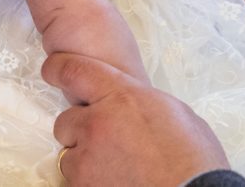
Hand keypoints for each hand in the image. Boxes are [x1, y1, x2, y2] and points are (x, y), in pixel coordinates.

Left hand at [43, 52, 228, 185]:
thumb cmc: (194, 159)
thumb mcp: (173, 112)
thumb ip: (140, 101)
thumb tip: (130, 103)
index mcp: (121, 96)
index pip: (75, 71)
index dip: (58, 69)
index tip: (50, 69)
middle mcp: (97, 123)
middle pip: (65, 121)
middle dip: (79, 130)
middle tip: (106, 142)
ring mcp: (87, 158)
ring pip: (69, 156)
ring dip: (85, 160)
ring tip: (117, 168)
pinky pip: (75, 181)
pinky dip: (90, 182)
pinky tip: (116, 182)